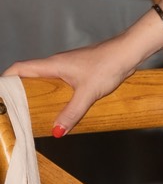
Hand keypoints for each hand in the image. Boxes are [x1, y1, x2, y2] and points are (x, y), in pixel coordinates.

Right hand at [3, 36, 145, 134]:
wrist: (130, 52)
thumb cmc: (109, 64)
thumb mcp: (88, 93)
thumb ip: (72, 112)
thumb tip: (56, 131)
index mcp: (52, 65)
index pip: (19, 69)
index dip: (6, 80)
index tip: (1, 95)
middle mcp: (57, 63)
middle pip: (29, 75)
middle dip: (20, 91)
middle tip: (16, 109)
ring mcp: (69, 66)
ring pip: (46, 79)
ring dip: (39, 93)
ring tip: (35, 111)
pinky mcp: (80, 70)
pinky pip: (61, 82)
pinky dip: (56, 93)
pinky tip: (61, 105)